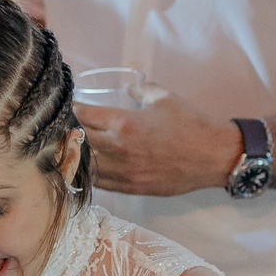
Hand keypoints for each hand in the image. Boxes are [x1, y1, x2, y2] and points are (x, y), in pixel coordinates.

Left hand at [78, 87, 243, 197]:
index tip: (64, 107)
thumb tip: (129, 87)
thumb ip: (140, 89)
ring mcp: (124, 172)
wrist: (215, 156)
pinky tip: (86, 167)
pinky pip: (100, 183)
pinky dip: (90, 174)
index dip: (70, 110)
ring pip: (84, 167)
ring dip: (75, 157)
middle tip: (60, 127)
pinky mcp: (132, 188)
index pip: (82, 115)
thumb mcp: (163, 97)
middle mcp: (119, 149)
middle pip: (76, 142)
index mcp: (124, 123)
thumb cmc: (192, 123)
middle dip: (66, 133)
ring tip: (69, 149)